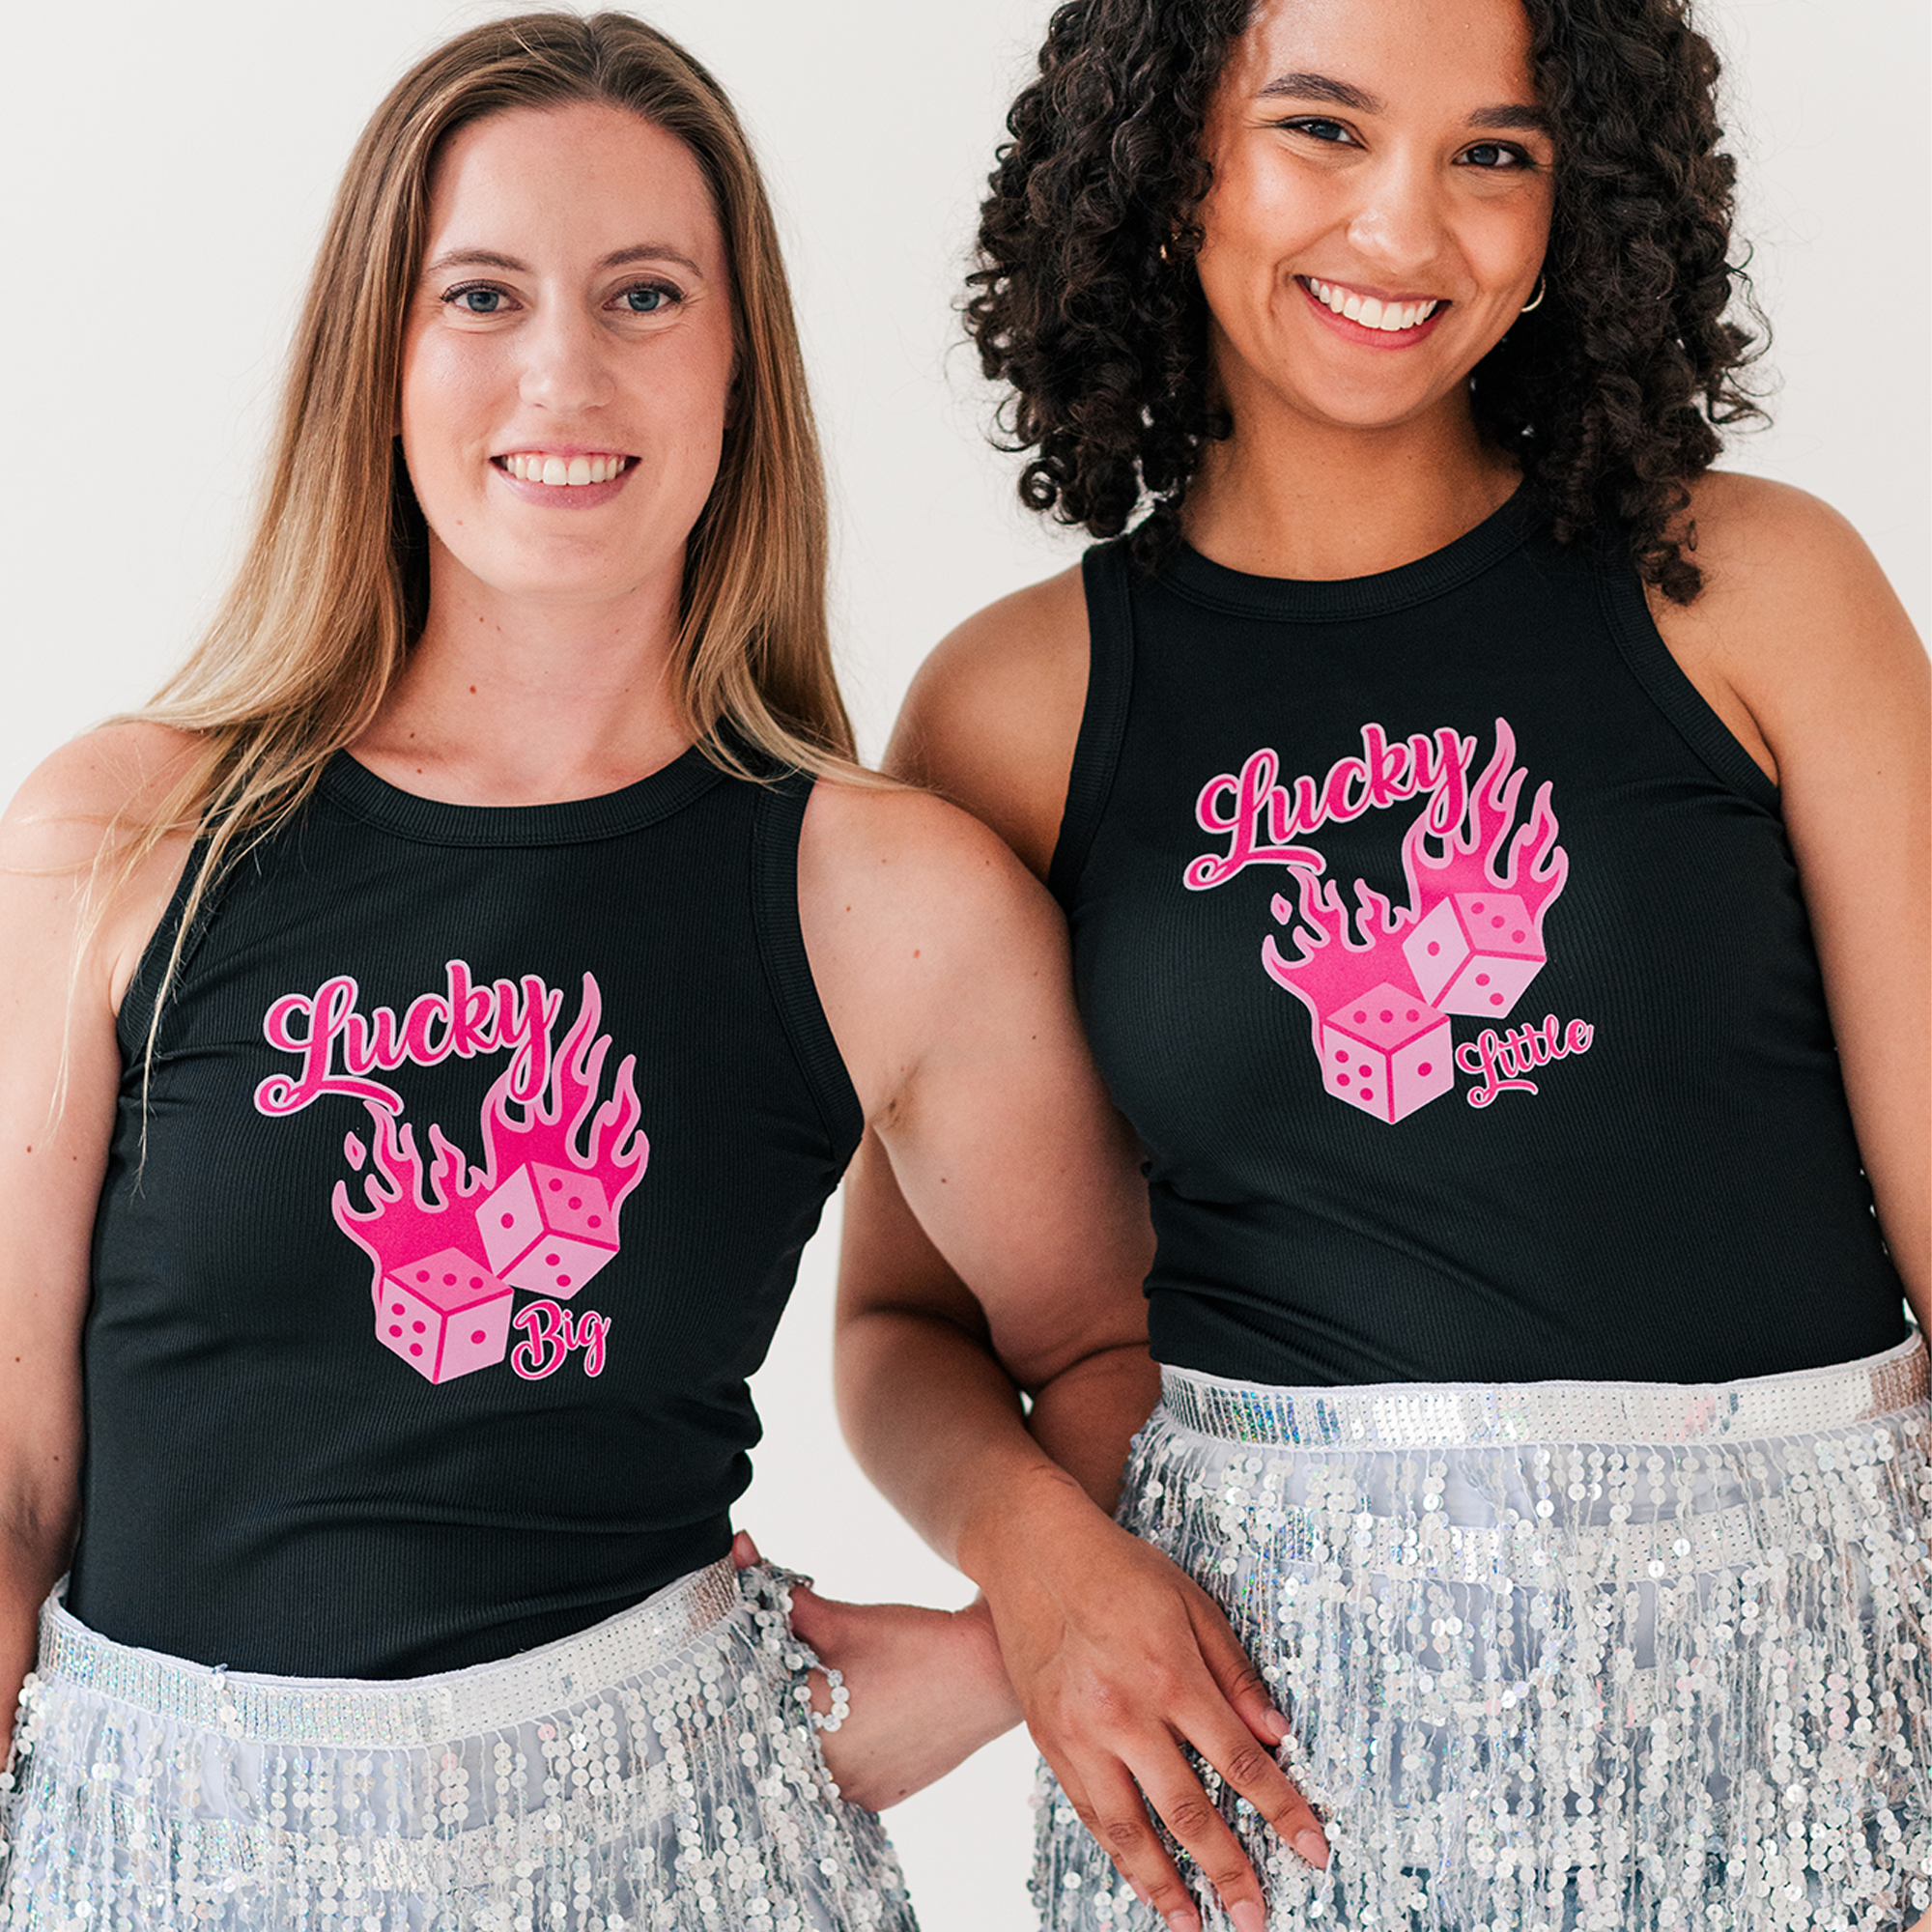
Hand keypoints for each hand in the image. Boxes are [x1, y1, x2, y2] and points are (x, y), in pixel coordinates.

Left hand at [730, 1532, 1021, 1809]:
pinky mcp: (880, 1799)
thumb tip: (739, 1547)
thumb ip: (782, 1595)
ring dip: (805, 1735)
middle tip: (789, 1673)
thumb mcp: (843, 1619)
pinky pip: (840, 1780)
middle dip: (773, 1707)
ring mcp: (856, 1792)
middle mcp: (828, 1772)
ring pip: (808, 1764)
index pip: (750, 1710)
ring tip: (824, 1697)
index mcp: (809, 1728)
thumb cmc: (913, 1641)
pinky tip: (851, 1722)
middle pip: (778, 1740)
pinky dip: (838, 1754)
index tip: (743, 1662)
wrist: (987, 1670)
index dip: (744, 1683)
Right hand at [967, 1476, 1328, 1931]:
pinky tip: (1141, 1879)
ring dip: (1167, 1884)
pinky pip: (1089, 1812)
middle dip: (1230, 1870)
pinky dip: (1118, 1854)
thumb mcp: (1191, 1603)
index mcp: (1171, 1673)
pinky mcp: (1049, 1741)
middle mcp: (1125, 1712)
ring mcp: (1081, 1732)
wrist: (1031, 1550)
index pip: (1241, 1762)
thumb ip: (1236, 1673)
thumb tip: (1278, 1736)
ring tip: (1194, 1925)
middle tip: (1257, 1916)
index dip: (1283, 1812)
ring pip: (1130, 1829)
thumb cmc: (1119, 1570)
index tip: (1314, 1851)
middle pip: (1188, 1812)